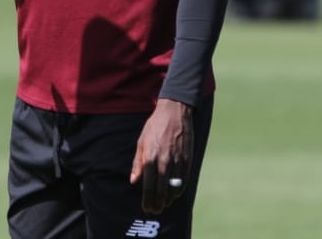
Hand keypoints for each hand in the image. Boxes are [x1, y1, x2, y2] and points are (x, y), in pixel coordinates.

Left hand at [129, 98, 193, 213]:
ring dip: (169, 199)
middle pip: (161, 191)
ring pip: (174, 188)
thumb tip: (134, 181)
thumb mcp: (141, 142)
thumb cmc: (154, 126)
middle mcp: (164, 162)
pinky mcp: (187, 158)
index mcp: (150, 158)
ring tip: (164, 204)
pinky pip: (184, 180)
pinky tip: (175, 193)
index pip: (149, 187)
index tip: (146, 208)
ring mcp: (177, 161)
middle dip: (158, 203)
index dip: (148, 200)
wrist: (174, 111)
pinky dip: (180, 189)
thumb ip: (138, 163)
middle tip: (155, 210)